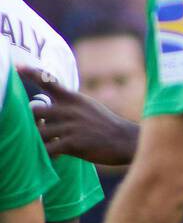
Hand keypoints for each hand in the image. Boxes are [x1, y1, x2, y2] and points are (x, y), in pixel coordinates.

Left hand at [19, 67, 138, 164]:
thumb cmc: (106, 125)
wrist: (126, 140)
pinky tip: (56, 156)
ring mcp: (71, 127)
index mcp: (73, 98)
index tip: (17, 67)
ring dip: (40, 140)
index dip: (31, 73)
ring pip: (38, 132)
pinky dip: (48, 154)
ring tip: (50, 144)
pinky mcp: (73, 144)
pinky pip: (48, 150)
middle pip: (35, 111)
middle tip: (40, 129)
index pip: (48, 81)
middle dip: (33, 121)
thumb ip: (67, 105)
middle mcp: (69, 110)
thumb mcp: (88, 106)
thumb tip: (41, 109)